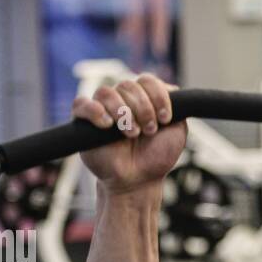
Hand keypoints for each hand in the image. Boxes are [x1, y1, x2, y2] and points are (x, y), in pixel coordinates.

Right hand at [73, 72, 185, 193]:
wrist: (139, 181)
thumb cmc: (156, 157)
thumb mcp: (177, 131)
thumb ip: (179, 107)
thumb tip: (171, 87)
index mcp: (143, 99)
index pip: (147, 80)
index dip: (158, 96)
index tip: (165, 119)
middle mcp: (122, 100)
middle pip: (128, 85)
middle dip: (144, 109)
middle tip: (149, 131)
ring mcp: (102, 109)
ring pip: (107, 93)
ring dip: (124, 113)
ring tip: (131, 134)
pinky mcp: (84, 122)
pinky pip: (81, 104)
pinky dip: (95, 111)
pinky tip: (107, 125)